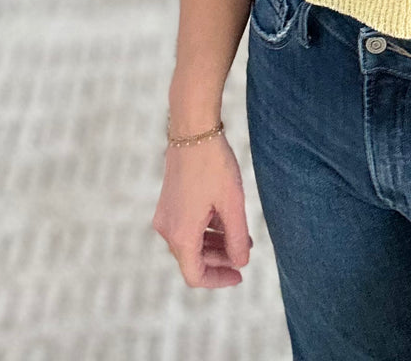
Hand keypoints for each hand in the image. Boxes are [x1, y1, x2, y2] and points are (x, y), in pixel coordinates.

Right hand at [153, 135, 253, 287]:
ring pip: (191, 242)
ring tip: (242, 237)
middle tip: (245, 253)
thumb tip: (241, 263)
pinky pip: (187, 226)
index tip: (240, 275)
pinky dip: (206, 229)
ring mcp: (165, 215)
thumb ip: (237, 238)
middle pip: (193, 259)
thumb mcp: (232, 204)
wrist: (193, 131)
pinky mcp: (168, 203)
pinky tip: (227, 221)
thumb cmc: (213, 166)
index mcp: (181, 235)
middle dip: (220, 260)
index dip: (218, 280)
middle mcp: (167, 230)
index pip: (196, 276)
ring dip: (215, 244)